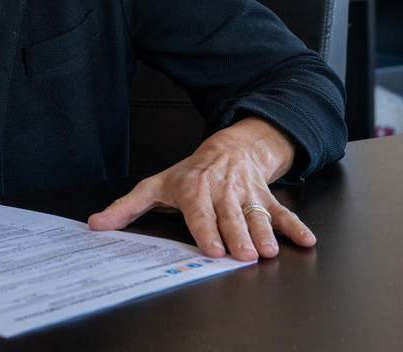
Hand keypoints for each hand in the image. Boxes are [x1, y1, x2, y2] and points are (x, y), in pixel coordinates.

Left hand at [87, 118, 314, 260]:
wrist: (229, 147)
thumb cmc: (190, 173)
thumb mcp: (155, 186)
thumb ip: (126, 208)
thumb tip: (96, 224)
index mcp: (194, 190)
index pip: (200, 213)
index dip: (207, 231)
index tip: (213, 248)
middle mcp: (222, 191)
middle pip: (231, 217)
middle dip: (239, 236)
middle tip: (246, 255)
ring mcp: (247, 194)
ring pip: (257, 215)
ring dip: (266, 233)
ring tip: (270, 251)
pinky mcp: (266, 197)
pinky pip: (282, 212)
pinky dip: (295, 226)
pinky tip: (306, 240)